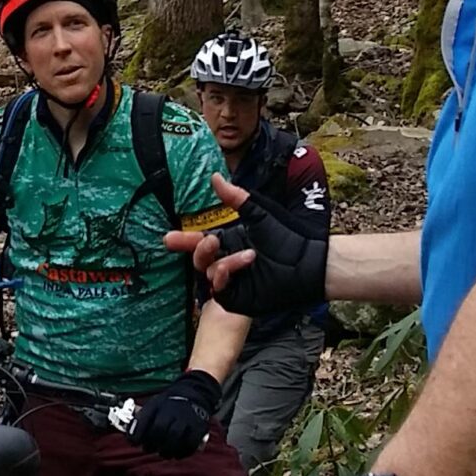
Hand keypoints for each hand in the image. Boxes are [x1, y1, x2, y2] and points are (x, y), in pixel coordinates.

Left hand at [126, 368, 217, 459]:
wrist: (194, 394)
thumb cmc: (168, 405)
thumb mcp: (154, 404)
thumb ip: (142, 418)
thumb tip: (129, 435)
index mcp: (158, 404)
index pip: (144, 418)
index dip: (137, 432)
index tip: (134, 442)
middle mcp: (172, 410)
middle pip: (159, 429)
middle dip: (151, 443)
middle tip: (148, 448)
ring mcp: (187, 418)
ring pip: (175, 437)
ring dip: (166, 450)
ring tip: (162, 453)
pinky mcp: (199, 427)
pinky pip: (190, 444)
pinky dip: (181, 453)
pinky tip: (175, 454)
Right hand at [162, 172, 327, 317]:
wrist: (307, 262)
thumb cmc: (287, 237)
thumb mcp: (258, 214)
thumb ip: (235, 198)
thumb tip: (214, 177)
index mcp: (230, 243)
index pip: (200, 242)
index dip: (184, 240)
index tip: (168, 238)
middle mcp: (227, 261)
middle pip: (199, 258)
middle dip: (198, 249)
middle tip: (208, 241)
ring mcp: (232, 281)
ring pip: (208, 272)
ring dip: (223, 261)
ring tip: (249, 255)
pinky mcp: (238, 298)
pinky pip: (220, 289)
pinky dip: (225, 275)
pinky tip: (241, 266)